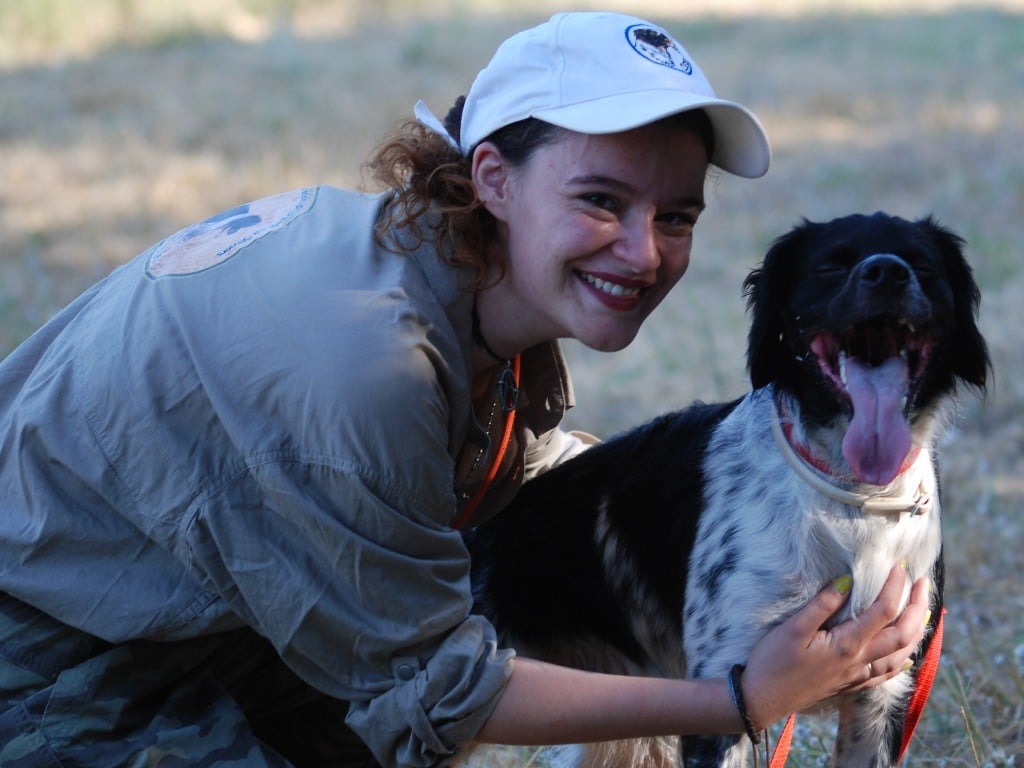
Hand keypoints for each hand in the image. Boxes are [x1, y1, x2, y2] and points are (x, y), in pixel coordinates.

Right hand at [740, 565, 929, 728]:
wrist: (762, 699)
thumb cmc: (773, 662)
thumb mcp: (793, 628)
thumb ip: (823, 604)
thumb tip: (847, 580)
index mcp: (847, 644)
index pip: (883, 611)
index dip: (895, 587)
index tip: (898, 566)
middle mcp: (859, 661)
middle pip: (902, 633)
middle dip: (917, 607)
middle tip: (922, 583)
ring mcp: (857, 675)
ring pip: (900, 654)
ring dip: (916, 632)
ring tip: (923, 612)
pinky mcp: (850, 684)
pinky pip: (886, 673)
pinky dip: (902, 661)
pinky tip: (907, 656)